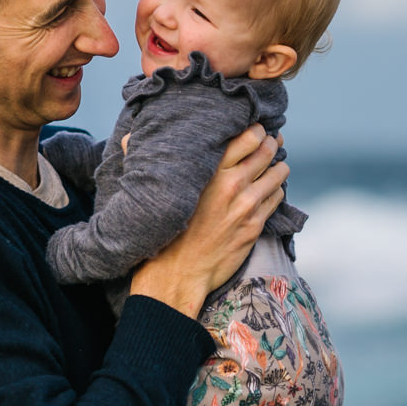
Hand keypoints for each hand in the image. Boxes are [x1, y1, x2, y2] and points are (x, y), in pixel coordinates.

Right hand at [129, 125, 287, 317]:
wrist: (176, 275)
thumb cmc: (161, 232)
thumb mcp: (151, 192)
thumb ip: (142, 159)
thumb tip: (127, 138)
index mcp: (209, 170)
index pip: (248, 136)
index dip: (256, 130)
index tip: (255, 130)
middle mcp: (231, 184)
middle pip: (267, 150)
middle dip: (271, 143)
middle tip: (270, 142)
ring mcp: (246, 205)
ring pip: (278, 173)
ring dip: (278, 167)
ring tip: (273, 165)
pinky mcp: (255, 225)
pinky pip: (277, 197)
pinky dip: (276, 190)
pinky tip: (268, 190)